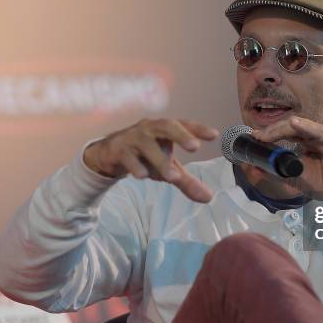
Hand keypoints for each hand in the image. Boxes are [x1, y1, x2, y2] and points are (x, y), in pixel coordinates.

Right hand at [83, 118, 218, 202]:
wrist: (108, 154)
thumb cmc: (145, 156)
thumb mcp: (167, 168)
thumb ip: (187, 181)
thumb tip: (208, 198)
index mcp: (165, 129)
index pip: (184, 125)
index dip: (198, 128)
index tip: (214, 135)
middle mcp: (150, 129)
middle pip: (166, 126)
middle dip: (181, 135)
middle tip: (195, 147)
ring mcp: (132, 137)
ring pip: (147, 144)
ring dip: (160, 160)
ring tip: (173, 177)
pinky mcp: (118, 149)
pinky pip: (127, 156)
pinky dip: (135, 165)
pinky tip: (143, 176)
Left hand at [251, 116, 322, 201]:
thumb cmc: (321, 184)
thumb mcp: (292, 177)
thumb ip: (274, 172)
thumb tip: (253, 167)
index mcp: (306, 139)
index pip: (284, 131)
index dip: (268, 133)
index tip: (253, 137)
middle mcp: (314, 134)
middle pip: (288, 126)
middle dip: (270, 130)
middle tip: (256, 136)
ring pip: (298, 126)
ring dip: (280, 129)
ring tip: (266, 134)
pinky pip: (317, 131)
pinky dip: (305, 126)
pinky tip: (293, 124)